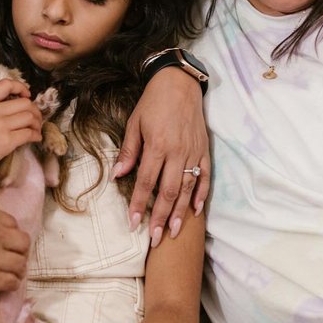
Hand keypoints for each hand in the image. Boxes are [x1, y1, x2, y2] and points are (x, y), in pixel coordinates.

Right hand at [0, 79, 42, 191]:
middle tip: (36, 118)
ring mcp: (1, 125)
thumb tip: (7, 114)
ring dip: (37, 123)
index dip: (21, 87)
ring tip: (36, 129)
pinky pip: (29, 133)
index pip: (6, 84)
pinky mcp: (7, 141)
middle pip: (25, 103)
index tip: (26, 95)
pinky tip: (35, 138)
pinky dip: (36, 135)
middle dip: (35, 111)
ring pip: (30, 117)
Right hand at [0, 205, 30, 295]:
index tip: (5, 244)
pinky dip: (10, 284)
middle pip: (23, 243)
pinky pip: (12, 282)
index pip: (13, 224)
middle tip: (12, 259)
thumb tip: (1, 235)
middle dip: (19, 252)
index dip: (10, 236)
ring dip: (16, 269)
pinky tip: (3, 283)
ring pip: (20, 264)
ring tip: (9, 273)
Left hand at [115, 68, 209, 246]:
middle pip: (168, 191)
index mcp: (157, 145)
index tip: (133, 223)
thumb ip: (129, 151)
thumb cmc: (153, 103)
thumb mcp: (134, 123)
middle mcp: (177, 152)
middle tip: (156, 239)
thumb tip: (117, 176)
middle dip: (161, 217)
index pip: (146, 182)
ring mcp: (193, 152)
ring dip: (181, 212)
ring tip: (176, 232)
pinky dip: (202, 194)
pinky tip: (197, 211)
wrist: (180, 83)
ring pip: (187, 188)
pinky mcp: (204, 150)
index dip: (139, 204)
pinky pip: (205, 176)